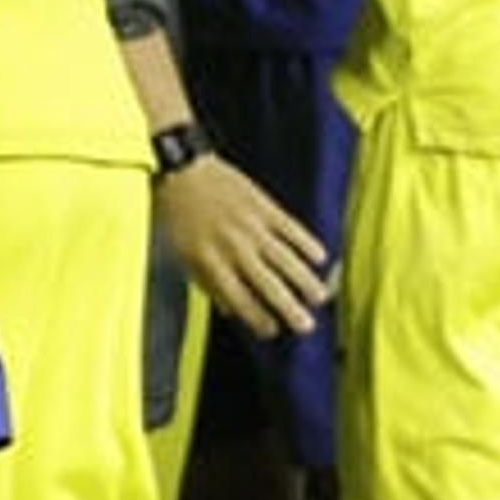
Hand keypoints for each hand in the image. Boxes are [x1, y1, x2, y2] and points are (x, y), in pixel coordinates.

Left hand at [155, 155, 329, 339]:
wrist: (182, 168)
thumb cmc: (178, 213)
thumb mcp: (181, 253)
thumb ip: (206, 283)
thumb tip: (229, 312)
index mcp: (210, 260)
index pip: (239, 298)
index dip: (257, 317)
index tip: (272, 331)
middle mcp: (234, 246)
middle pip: (267, 283)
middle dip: (288, 307)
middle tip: (306, 326)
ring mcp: (251, 225)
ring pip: (285, 258)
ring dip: (305, 280)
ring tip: (320, 297)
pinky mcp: (263, 204)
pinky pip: (291, 227)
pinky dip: (307, 243)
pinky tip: (321, 258)